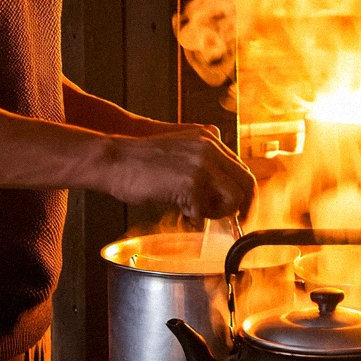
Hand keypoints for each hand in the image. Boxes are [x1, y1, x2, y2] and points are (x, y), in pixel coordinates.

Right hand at [102, 125, 255, 218]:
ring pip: (234, 198)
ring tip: (194, 210)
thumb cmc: (138, 161)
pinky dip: (192, 216)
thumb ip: (202, 163)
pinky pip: (205, 211)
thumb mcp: (179, 151)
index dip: (243, 193)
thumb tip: (218, 190)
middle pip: (246, 183)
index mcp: (209, 137)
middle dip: (241, 207)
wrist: (113, 159)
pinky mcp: (191, 182)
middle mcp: (210, 147)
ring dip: (217, 211)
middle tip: (233, 222)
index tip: (240, 209)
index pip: (241, 169)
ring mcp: (202, 163)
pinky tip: (177, 208)